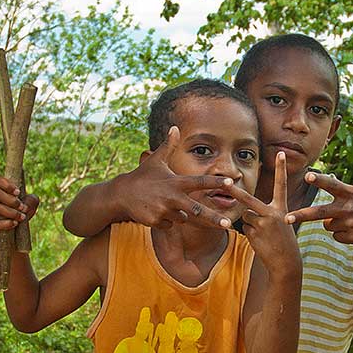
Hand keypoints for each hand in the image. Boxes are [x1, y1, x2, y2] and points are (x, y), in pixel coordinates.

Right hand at [0, 176, 38, 233]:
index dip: (7, 185)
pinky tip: (15, 223)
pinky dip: (6, 224)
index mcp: (0, 190)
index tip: (18, 193)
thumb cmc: (23, 211)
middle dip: (12, 201)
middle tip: (23, 208)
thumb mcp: (31, 203)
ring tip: (22, 217)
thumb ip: (31, 199)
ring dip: (11, 212)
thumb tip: (25, 205)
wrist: (19, 228)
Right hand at [121, 126, 236, 229]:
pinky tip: (154, 211)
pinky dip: (166, 220)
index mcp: (176, 182)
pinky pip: (170, 225)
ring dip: (177, 213)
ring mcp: (164, 210)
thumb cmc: (142, 176)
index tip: (230, 182)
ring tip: (162, 202)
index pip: (200, 182)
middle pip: (197, 210)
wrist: (121, 194)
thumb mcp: (156, 160)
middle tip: (228, 224)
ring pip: (182, 217)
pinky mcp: (156, 221)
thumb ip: (168, 146)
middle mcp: (172, 197)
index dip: (216, 182)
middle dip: (213, 218)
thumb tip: (174, 127)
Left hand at [224, 152, 300, 275]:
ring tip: (263, 235)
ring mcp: (262, 224)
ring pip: (245, 217)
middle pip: (249, 200)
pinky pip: (245, 229)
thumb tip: (244, 211)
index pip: (281, 185)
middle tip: (225, 182)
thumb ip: (264, 213)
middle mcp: (273, 213)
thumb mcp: (279, 223)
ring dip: (250, 225)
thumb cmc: (283, 241)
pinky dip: (249, 234)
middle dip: (235, 192)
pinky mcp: (254, 234)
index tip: (280, 153)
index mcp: (281, 208)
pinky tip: (260, 241)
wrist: (286, 262)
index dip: (280, 169)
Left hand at [285, 147, 352, 246]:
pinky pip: (335, 236)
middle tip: (285, 218)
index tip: (307, 175)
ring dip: (334, 222)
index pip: (332, 185)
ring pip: (327, 224)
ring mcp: (348, 225)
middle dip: (301, 215)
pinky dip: (341, 234)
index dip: (319, 180)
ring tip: (350, 218)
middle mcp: (347, 209)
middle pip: (319, 213)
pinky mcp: (350, 238)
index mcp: (350, 193)